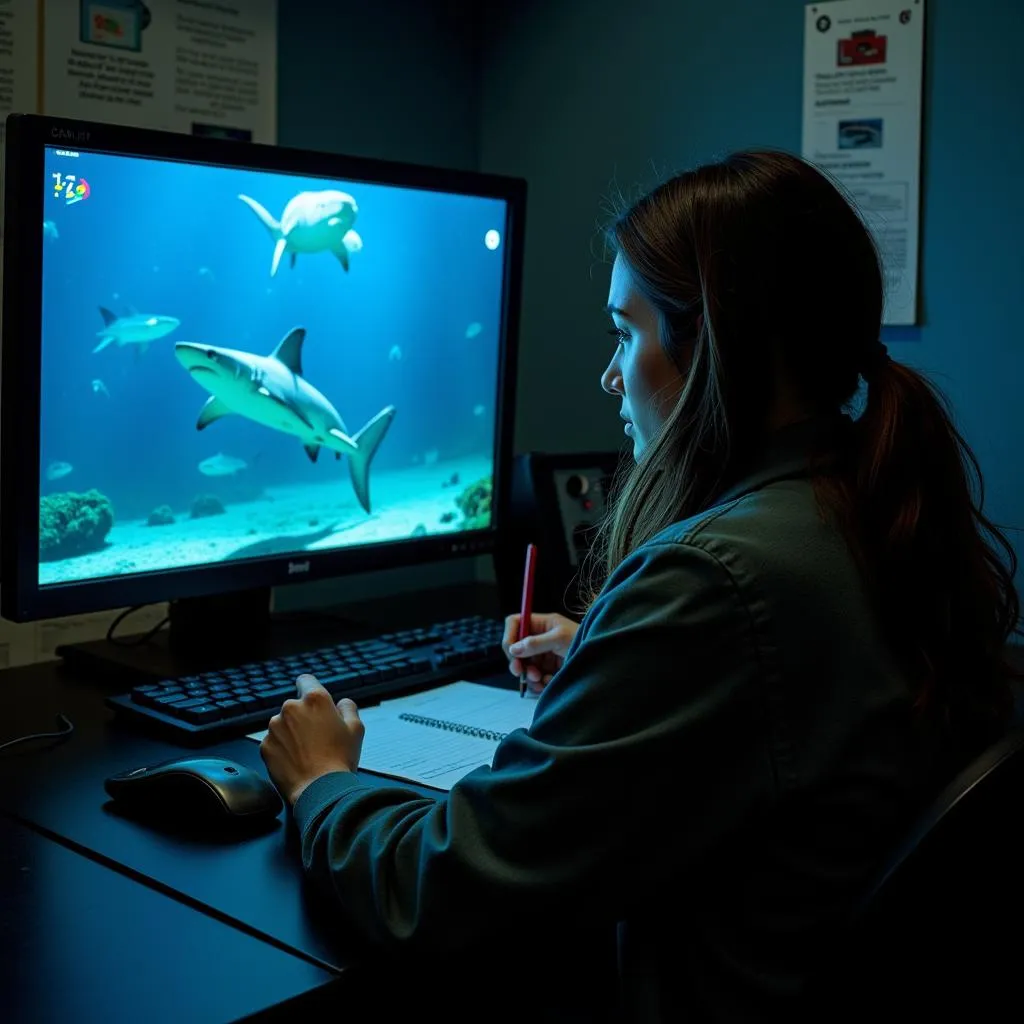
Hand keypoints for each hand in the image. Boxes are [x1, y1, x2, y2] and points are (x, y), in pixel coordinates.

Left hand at [259, 674, 364, 805]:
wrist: (320, 791)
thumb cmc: (340, 760)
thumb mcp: (356, 728)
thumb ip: (348, 708)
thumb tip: (342, 703)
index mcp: (315, 699)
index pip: (306, 680)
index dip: (310, 688)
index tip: (312, 700)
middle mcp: (291, 708)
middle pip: (295, 706)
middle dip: (304, 717)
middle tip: (318, 737)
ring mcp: (275, 727)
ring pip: (283, 725)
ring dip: (292, 733)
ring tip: (307, 753)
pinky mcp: (265, 746)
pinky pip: (274, 742)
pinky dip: (282, 749)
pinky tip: (296, 761)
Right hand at [502, 612, 577, 692]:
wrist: (601, 661)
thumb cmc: (584, 641)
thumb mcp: (560, 638)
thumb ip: (536, 643)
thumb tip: (514, 649)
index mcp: (542, 624)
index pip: (516, 623)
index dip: (510, 635)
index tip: (511, 651)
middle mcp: (540, 638)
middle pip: (515, 647)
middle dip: (517, 661)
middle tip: (520, 672)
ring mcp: (543, 654)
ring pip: (523, 665)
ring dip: (528, 674)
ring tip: (539, 678)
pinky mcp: (548, 670)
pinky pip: (533, 678)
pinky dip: (537, 683)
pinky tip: (547, 682)